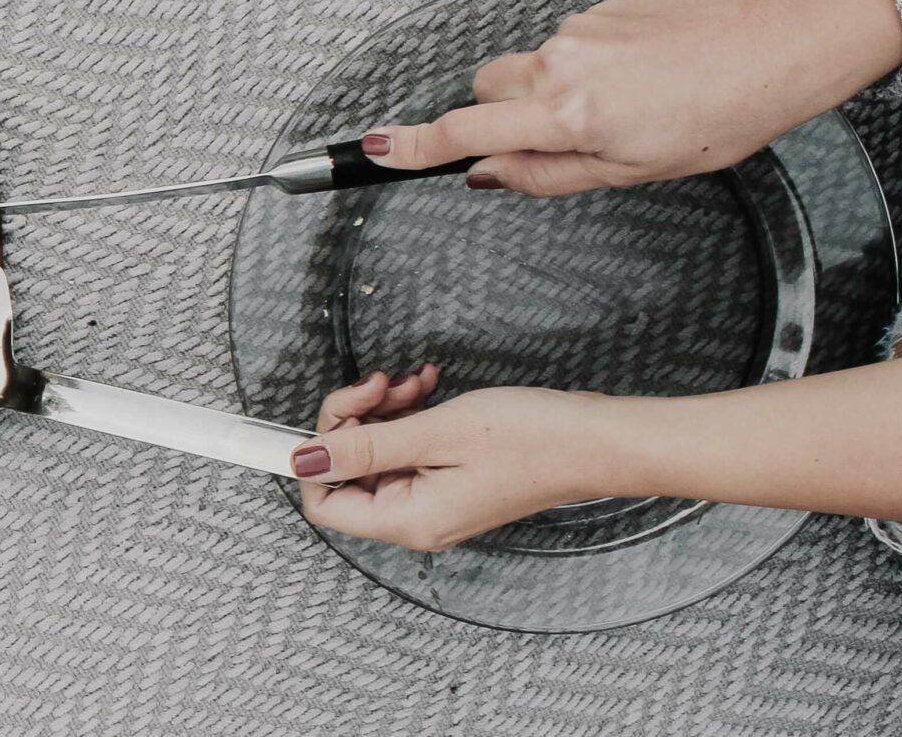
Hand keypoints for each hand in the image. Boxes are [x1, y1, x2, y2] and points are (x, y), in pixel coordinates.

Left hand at [295, 369, 611, 551]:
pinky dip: (409, 412)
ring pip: (377, 450)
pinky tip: (426, 386)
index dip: (317, 456)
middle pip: (348, 471)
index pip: (323, 503)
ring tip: (412, 382)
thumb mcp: (436, 433)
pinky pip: (408, 445)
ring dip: (385, 409)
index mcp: (408, 520)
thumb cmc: (533, 440)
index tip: (334, 412)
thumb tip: (305, 458)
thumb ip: (365, 446)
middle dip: (356, 419)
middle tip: (380, 384)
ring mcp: (434, 497)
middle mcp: (417, 517)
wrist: (596, 439)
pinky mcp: (450, 475)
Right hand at [363, 0, 901, 196]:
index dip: (413, 145)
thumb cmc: (721, 113)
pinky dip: (588, 68)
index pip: (465, 130)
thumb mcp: (633, 171)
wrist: (775, 41)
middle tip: (559, 139)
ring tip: (630, 107)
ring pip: (531, 69)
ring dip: (553, 93)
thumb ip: (548, 174)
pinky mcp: (601, 9)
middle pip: (485, 90)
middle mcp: (560, 64)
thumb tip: (488, 174)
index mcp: (567, 113)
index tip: (372, 150)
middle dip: (499, 115)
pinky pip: (569, 46)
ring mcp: (579, 30)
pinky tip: (644, 78)